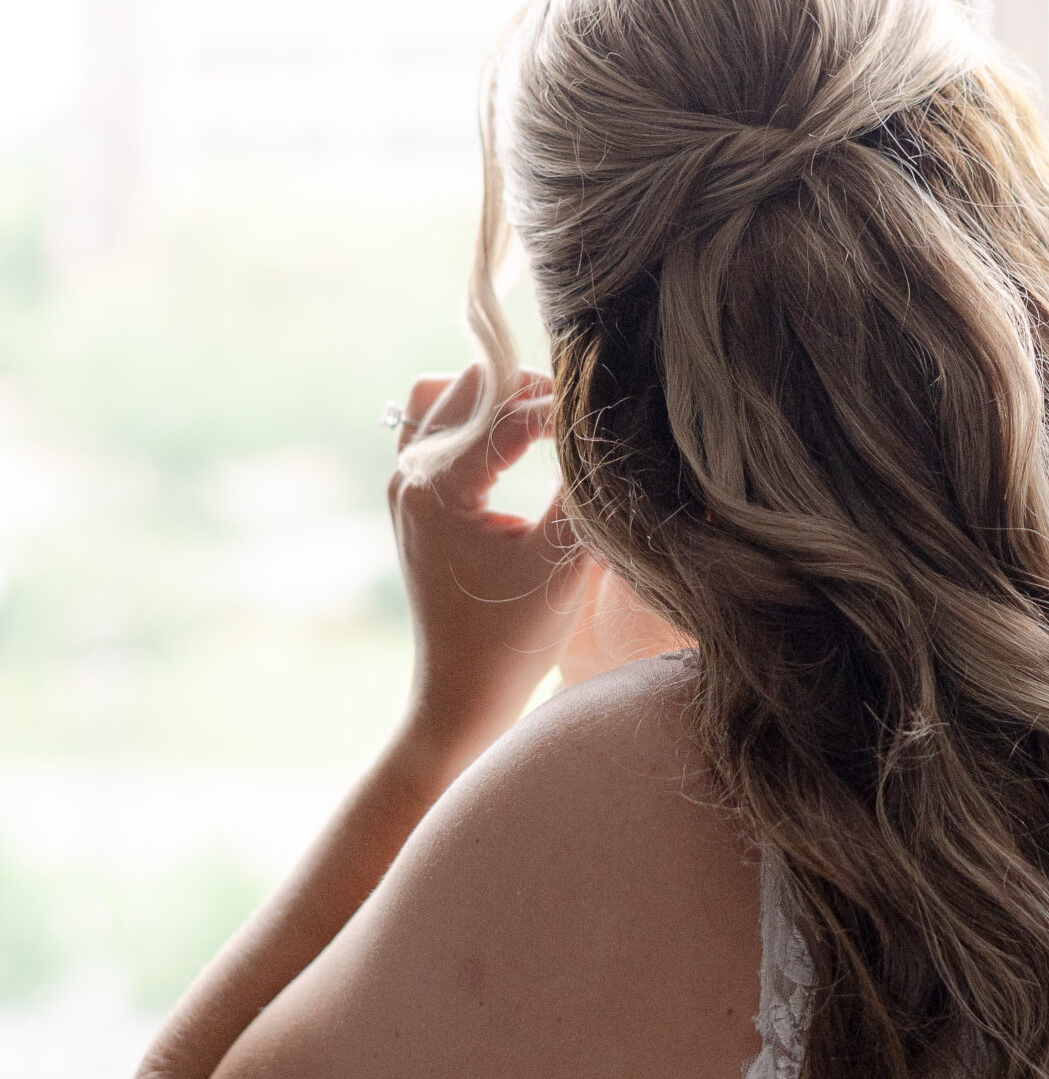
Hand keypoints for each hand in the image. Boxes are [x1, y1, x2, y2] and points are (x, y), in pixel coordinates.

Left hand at [387, 365, 588, 770]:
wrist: (462, 694)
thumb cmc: (512, 640)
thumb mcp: (561, 562)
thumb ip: (584, 489)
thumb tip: (611, 430)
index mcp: (438, 487)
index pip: (508, 412)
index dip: (567, 407)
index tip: (613, 416)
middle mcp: (410, 474)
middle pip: (471, 384)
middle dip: (530, 389)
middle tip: (584, 414)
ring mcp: (405, 483)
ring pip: (447, 395)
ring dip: (498, 397)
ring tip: (550, 420)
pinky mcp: (415, 495)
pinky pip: (438, 424)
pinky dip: (478, 418)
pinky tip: (521, 443)